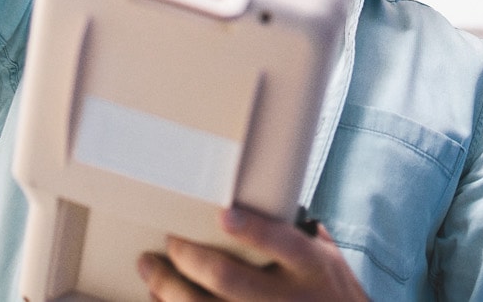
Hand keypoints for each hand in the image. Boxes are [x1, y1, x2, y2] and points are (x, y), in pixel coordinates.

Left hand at [138, 208, 370, 300]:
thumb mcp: (327, 256)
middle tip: (170, 241)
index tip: (223, 214)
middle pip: (229, 278)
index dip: (251, 230)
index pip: (281, 243)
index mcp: (311, 266)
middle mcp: (289, 298)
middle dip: (189, 257)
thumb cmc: (332, 292)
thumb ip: (296, 230)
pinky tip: (159, 299)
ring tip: (150, 268)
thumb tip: (261, 192)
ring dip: (169, 288)